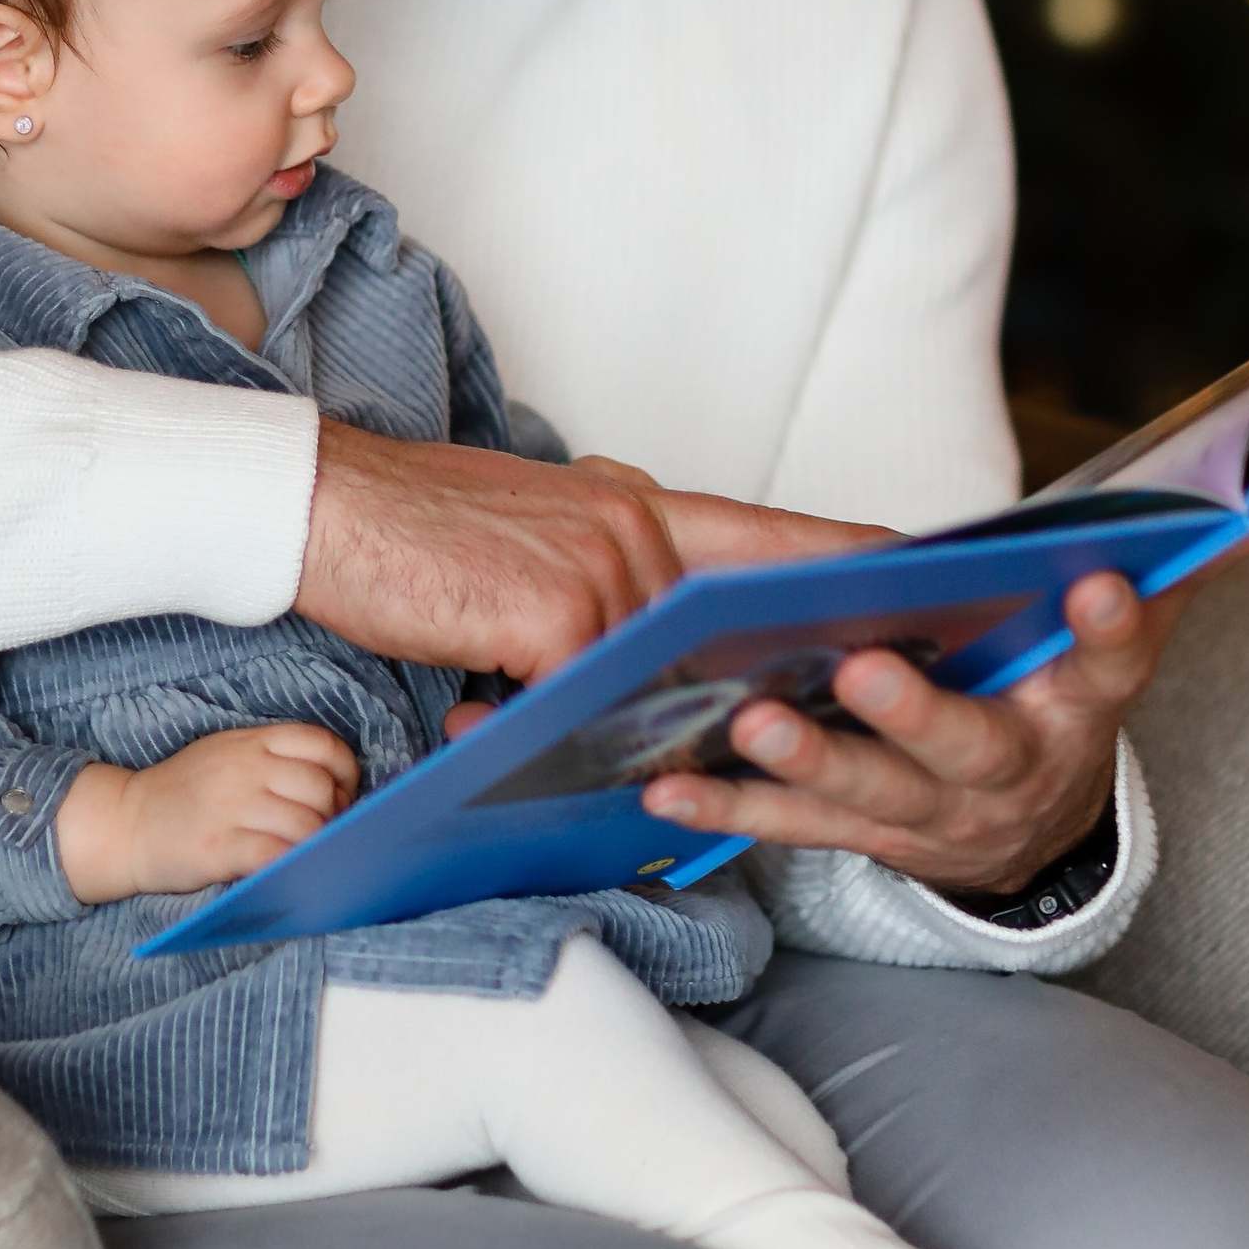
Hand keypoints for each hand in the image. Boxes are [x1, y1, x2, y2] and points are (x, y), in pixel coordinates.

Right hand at [57, 726, 359, 900]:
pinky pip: (275, 854)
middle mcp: (245, 768)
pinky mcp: (218, 847)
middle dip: (335, 815)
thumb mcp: (227, 754)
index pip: (321, 744)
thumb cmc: (185, 793)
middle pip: (320, 788)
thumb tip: (333, 785)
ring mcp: (231, 807)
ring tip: (310, 855)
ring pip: (305, 824)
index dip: (346, 772)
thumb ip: (273, 758)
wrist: (126, 822)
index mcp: (252, 742)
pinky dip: (292, 864)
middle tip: (328, 834)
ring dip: (317, 845)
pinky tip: (291, 869)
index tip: (344, 795)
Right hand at [299, 425, 896, 685]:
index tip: (924, 570)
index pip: (766, 532)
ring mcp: (605, 569)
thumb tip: (638, 672)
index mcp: (634, 507)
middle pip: (724, 630)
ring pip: (658, 682)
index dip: (849, 554)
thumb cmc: (416, 538)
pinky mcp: (560, 618)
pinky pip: (591, 706)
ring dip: (644, 728)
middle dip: (765, 679)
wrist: (325, 506)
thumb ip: (599, 593)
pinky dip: (562, 734)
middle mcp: (636, 527)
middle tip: (829, 703)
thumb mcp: (530, 546)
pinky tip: (512, 725)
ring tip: (640, 742)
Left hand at [638, 488, 1248, 898]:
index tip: (1102, 582)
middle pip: (969, 746)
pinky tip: (671, 780)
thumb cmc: (1059, 691)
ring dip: (808, 760)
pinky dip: (731, 804)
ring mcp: (934, 816)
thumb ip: (1181, 563)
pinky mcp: (864, 837)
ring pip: (871, 794)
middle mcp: (1011, 770)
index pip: (1113, 663)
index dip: (1114, 627)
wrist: (1031, 826)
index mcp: (1080, 705)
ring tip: (752, 721)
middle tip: (867, 670)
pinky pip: (794, 825)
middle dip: (917, 713)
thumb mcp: (1125, 634)